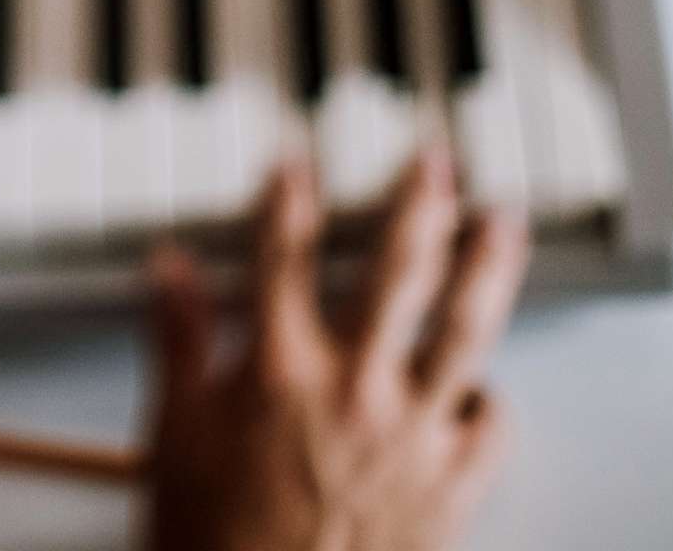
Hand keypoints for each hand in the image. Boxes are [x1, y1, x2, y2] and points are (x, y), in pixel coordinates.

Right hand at [138, 149, 528, 550]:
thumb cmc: (213, 542)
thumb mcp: (172, 435)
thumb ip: (177, 342)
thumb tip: (168, 270)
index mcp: (279, 373)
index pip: (285, 256)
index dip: (288, 197)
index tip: (295, 160)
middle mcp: (355, 392)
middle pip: (399, 273)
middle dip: (419, 205)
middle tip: (436, 160)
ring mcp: (412, 439)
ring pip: (465, 333)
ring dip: (490, 269)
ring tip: (504, 224)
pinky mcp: (451, 490)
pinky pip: (492, 428)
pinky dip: (493, 398)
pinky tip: (489, 380)